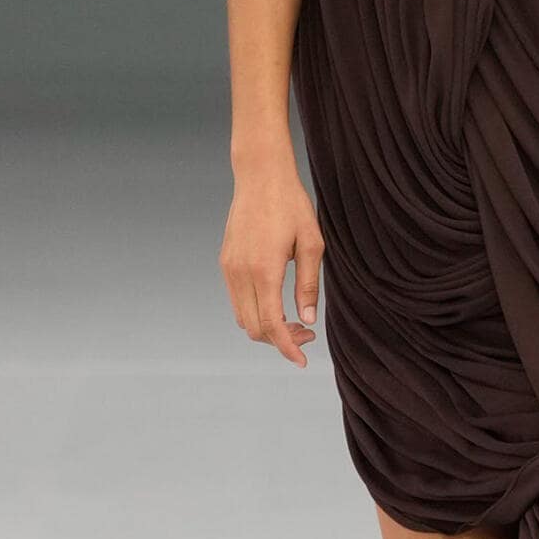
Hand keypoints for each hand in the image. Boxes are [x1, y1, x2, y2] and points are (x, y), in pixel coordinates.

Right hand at [220, 160, 322, 367]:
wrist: (260, 176)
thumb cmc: (292, 206)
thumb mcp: (313, 243)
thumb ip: (310, 285)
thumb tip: (308, 320)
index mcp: (264, 270)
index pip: (271, 325)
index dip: (287, 348)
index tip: (303, 362)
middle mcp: (241, 273)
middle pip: (254, 328)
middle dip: (280, 340)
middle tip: (307, 333)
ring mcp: (229, 268)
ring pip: (242, 317)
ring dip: (266, 326)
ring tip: (294, 320)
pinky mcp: (225, 262)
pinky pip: (237, 300)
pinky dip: (255, 311)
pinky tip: (276, 302)